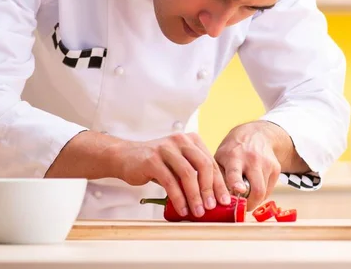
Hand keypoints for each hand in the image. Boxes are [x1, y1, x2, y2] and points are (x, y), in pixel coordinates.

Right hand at [110, 132, 231, 217]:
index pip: (211, 162)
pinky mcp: (152, 160)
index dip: (219, 183)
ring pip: (187, 174)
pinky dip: (178, 197)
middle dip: (209, 189)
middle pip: (203, 165)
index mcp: (191, 140)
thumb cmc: (156, 163)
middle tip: (212, 206)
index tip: (224, 200)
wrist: (125, 156)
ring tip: (198, 211)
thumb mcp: (178, 163)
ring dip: (195, 196)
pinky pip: (170, 181)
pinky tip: (182, 208)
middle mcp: (181, 140)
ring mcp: (166, 149)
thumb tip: (212, 198)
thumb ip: (193, 174)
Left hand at [214, 121, 282, 208]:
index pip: (235, 172)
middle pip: (257, 189)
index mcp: (234, 157)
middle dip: (250, 204)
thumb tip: (216, 201)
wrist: (256, 134)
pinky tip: (254, 186)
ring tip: (246, 195)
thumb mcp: (220, 158)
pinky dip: (262, 193)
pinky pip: (269, 190)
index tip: (238, 190)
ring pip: (263, 192)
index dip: (237, 183)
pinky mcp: (276, 168)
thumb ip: (218, 178)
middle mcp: (252, 160)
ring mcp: (266, 164)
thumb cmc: (233, 150)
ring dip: (255, 199)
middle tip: (242, 207)